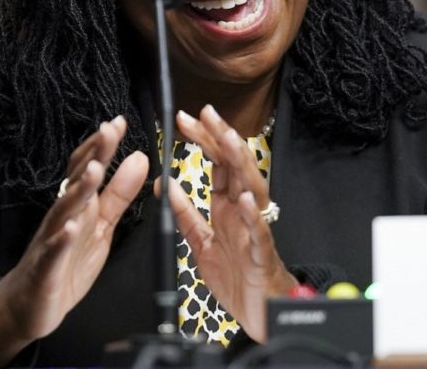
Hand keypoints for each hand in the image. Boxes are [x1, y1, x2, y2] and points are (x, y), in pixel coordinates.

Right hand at [0, 115, 148, 367]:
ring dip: (78, 190)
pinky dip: (62, 239)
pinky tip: (70, 228)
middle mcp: (63, 216)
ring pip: (64, 211)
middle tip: (108, 130)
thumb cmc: (67, 261)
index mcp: (78, 205)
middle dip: (92, 156)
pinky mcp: (45, 268)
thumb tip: (139, 157)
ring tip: (93, 169)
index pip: (88, 168)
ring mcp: (52, 240)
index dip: (103, 146)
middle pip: (77, 181)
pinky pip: (53, 252)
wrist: (28, 306)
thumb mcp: (101, 225)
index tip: (118, 121)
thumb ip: (119, 193)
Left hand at [165, 105, 296, 342]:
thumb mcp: (201, 243)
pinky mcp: (260, 253)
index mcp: (227, 207)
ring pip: (252, 189)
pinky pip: (259, 231)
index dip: (204, 140)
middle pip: (234, 167)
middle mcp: (243, 212)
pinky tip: (245, 199)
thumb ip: (185, 215)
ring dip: (240, 164)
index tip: (186, 120)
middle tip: (205, 113)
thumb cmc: (237, 276)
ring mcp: (254, 229)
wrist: (260, 314)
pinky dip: (252, 214)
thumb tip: (166, 185)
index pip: (217, 164)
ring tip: (228, 141)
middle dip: (220, 138)